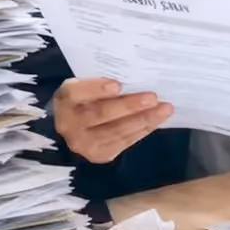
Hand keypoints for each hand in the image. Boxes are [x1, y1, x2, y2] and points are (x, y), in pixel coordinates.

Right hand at [52, 77, 172, 163]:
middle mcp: (69, 124)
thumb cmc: (86, 97)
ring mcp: (83, 143)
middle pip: (101, 114)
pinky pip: (124, 142)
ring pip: (116, 131)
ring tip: (164, 109)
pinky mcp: (99, 155)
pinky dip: (143, 130)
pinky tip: (157, 120)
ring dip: (144, 120)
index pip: (77, 93)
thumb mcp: (85, 85)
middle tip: (152, 97)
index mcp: (64, 99)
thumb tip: (135, 75)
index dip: (97, 89)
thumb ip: (101, 81)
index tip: (118, 85)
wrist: (74, 125)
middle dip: (129, 106)